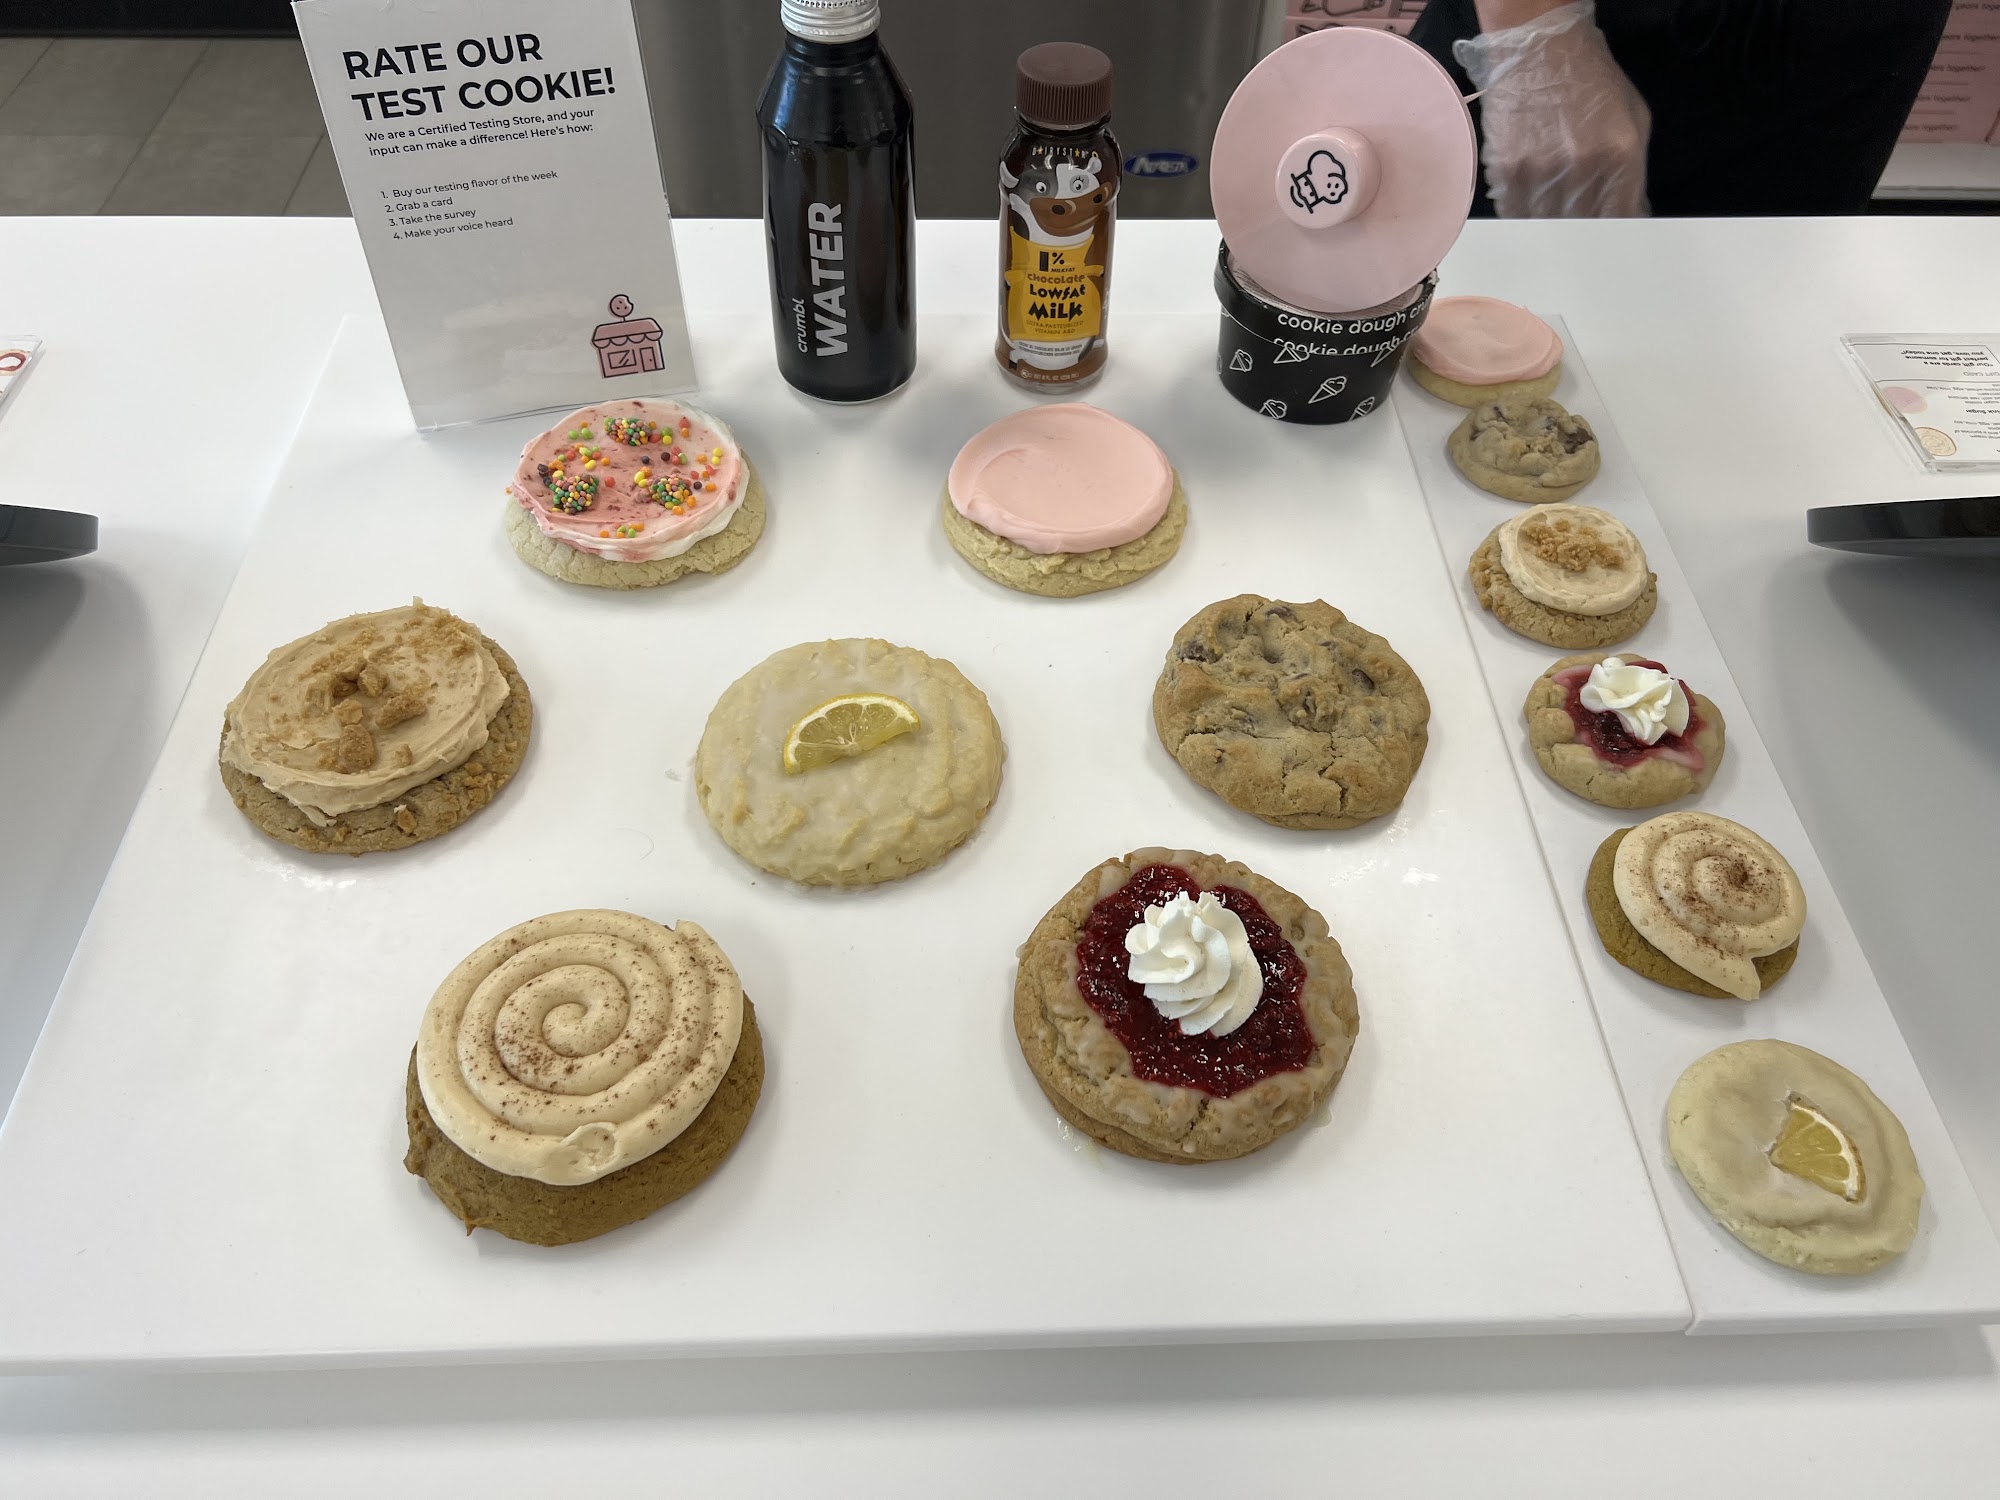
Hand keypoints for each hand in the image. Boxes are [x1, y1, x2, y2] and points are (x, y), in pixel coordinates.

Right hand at [1455, 1, 1650, 218]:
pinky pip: (1514, 212)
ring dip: (1550, 226)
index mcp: (1619, 155)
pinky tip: (1529, 197)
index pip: (1620, 221)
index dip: (1615, 239)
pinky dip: (1522, 212)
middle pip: (1582, 230)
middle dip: (1583, 235)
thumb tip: (1627, 215)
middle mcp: (1580, 168)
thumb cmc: (1591, 79)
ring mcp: (1539, 172)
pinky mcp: (1506, 170)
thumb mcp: (1633, 117)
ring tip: (1551, 213)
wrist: (1540, 46)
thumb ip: (1632, 170)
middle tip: (1580, 234)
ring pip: (1545, 227)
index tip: (1610, 247)